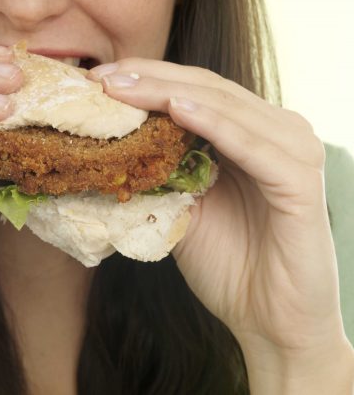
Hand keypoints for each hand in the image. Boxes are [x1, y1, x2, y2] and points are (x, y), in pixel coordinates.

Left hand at [89, 59, 352, 390]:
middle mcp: (274, 134)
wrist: (270, 321)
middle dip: (149, 79)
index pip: (193, 92)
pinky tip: (177, 110)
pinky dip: (215, 125)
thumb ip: (164, 173)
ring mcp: (292, 153)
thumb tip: (114, 148)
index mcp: (248, 136)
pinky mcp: (300, 182)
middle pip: (206, 90)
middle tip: (101, 76)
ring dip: (171, 93)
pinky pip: (252, 146)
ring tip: (124, 86)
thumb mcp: (184, 210)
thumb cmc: (229, 266)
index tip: (97, 79)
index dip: (146, 81)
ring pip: (225, 108)